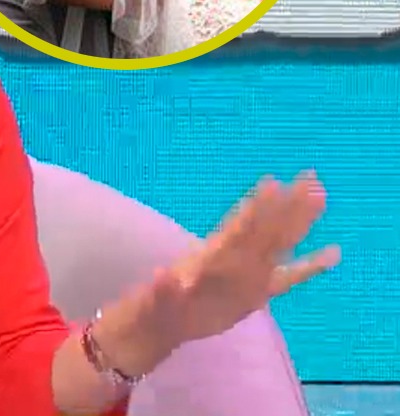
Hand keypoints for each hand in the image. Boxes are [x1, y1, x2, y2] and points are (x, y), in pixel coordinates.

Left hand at [128, 172, 339, 360]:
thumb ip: (165, 289)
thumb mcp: (162, 299)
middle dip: (288, 203)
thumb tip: (164, 278)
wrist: (171, 318)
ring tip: (320, 196)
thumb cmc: (163, 305)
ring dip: (300, 221)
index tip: (272, 183)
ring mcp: (252, 271)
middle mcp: (238, 257)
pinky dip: (312, 265)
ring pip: (282, 242)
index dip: (255, 207)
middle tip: (310, 177)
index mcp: (215, 256)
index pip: (240, 227)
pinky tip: (333, 253)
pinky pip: (292, 276)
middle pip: (268, 226)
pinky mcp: (260, 290)